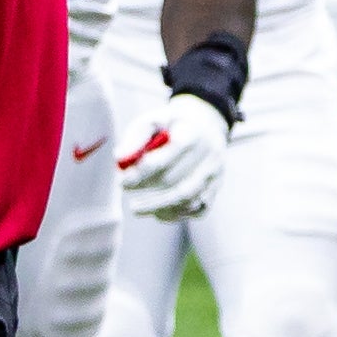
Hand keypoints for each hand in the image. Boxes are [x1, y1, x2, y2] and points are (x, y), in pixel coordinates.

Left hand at [115, 93, 230, 219]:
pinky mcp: (216, 187)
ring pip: (188, 198)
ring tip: (137, 207)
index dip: (142, 173)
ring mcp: (215, 172)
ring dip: (159, 206)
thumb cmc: (170, 125)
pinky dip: (176, 214)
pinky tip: (158, 212)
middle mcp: (209, 154)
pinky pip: (199, 208)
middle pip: (175, 180)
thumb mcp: (151, 122)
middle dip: (147, 189)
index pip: (167, 158)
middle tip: (126, 190)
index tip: (122, 180)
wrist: (205, 125)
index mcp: (192, 133)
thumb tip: (120, 159)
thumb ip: (135, 139)